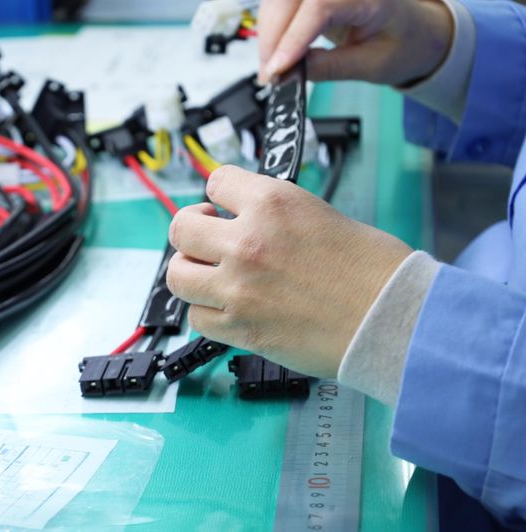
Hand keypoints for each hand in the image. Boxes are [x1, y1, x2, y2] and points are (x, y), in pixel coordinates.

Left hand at [166, 166, 411, 376]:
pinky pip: (197, 317)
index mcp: (272, 203)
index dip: (220, 195)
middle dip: (193, 231)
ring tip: (210, 275)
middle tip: (208, 239)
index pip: (216, 181)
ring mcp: (238, 288)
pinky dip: (207, 312)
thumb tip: (246, 220)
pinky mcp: (240, 328)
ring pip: (178, 275)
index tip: (222, 206)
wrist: (393, 319)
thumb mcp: (320, 215)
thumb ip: (274, 215)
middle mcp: (247, 242)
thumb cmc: (374, 270)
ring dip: (191, 272)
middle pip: (182, 228)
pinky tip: (226, 307)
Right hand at [258, 0, 453, 85]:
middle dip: (272, 37)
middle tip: (268, 75)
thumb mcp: (370, 65)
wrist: (414, 33)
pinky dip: (272, 28)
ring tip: (270, 67)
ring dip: (268, 33)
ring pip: (278, 0)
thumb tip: (288, 73)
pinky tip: (274, 51)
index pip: (320, 6)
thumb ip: (329, 67)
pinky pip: (280, 4)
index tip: (277, 69)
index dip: (293, 38)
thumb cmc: (401, 44)